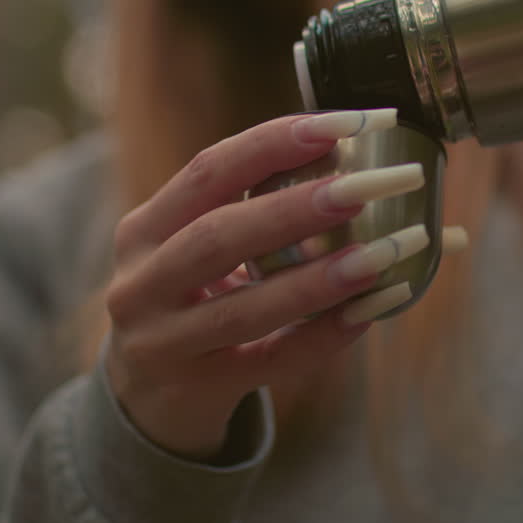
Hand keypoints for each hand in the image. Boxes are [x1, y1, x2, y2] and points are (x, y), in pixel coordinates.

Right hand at [104, 109, 429, 457]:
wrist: (146, 399)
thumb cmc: (195, 301)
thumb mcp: (199, 249)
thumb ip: (262, 213)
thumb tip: (371, 170)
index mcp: (146, 230)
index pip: (209, 171)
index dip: (274, 143)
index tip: (344, 123)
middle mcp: (141, 283)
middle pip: (217, 237)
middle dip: (296, 208)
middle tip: (366, 187)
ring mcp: (162, 343)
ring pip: (242, 308)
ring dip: (318, 278)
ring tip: (381, 254)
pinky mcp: (195, 390)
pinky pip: (269, 363)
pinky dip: (321, 337)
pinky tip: (368, 313)